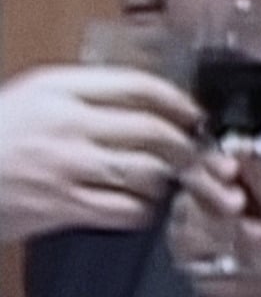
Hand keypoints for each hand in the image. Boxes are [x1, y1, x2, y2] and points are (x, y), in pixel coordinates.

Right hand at [0, 65, 200, 241]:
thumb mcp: (32, 95)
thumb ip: (84, 96)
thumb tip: (144, 105)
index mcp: (59, 88)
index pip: (140, 87)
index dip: (179, 101)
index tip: (192, 113)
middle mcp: (67, 124)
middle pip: (154, 131)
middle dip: (185, 144)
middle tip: (193, 152)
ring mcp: (66, 167)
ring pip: (147, 172)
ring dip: (165, 178)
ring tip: (163, 179)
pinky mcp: (62, 206)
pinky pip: (127, 210)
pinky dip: (142, 209)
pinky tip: (138, 205)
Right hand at [168, 146, 260, 296]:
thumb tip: (241, 143)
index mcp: (227, 173)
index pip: (209, 155)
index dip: (216, 162)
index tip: (231, 170)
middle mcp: (200, 190)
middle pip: (193, 182)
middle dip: (216, 195)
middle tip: (238, 207)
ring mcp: (185, 218)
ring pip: (191, 214)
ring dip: (224, 228)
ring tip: (252, 239)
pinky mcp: (178, 245)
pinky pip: (187, 242)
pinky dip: (214, 249)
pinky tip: (232, 255)